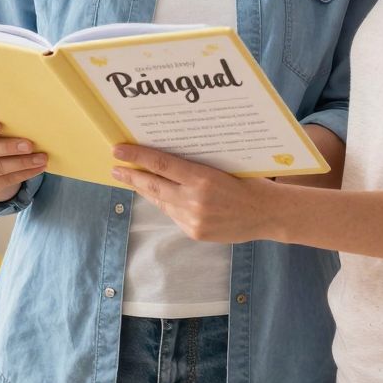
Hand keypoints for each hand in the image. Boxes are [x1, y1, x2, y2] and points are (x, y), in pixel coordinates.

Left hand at [110, 145, 282, 242]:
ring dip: (145, 189)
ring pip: (161, 201)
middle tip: (114, 168)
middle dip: (131, 176)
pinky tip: (159, 195)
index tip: (118, 151)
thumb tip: (166, 157)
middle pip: (153, 185)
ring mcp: (193, 219)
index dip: (137, 156)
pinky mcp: (195, 232)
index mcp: (203, 178)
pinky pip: (173, 214)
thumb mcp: (224, 165)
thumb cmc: (250, 182)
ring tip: (131, 179)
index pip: (161, 164)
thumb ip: (196, 165)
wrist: (268, 213)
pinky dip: (165, 203)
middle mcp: (194, 200)